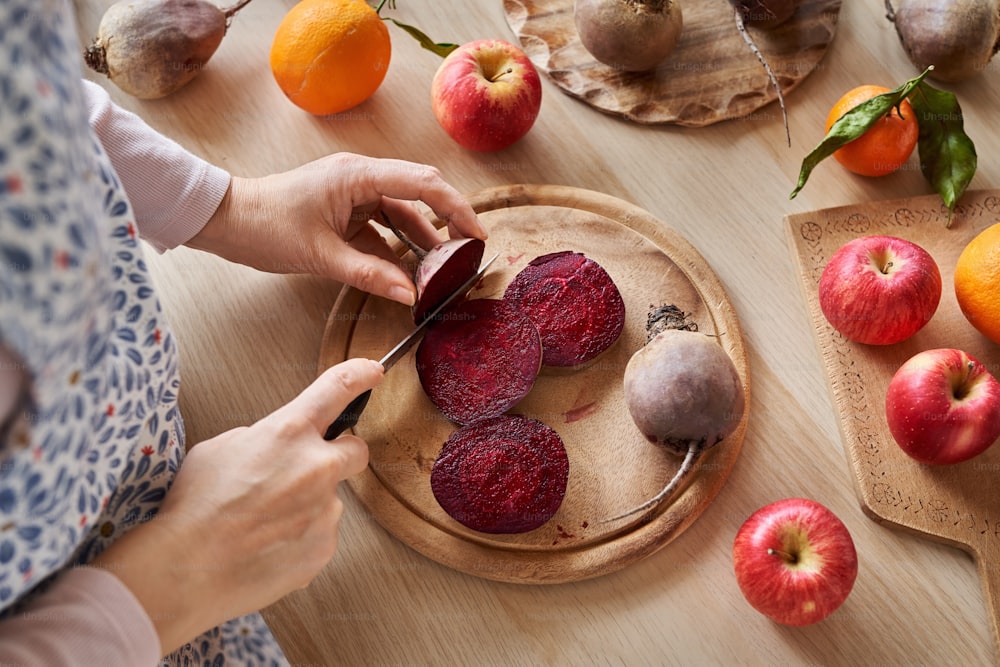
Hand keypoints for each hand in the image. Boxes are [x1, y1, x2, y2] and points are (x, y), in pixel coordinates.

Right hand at [90, 358, 381, 655]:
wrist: (186, 570)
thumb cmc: (195, 507)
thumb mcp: (219, 448)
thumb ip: (260, 437)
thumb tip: (275, 446)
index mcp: (288, 433)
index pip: (336, 389)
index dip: (359, 375)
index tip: (372, 372)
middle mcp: (316, 467)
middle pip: (355, 450)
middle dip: (338, 455)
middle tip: (306, 470)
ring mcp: (325, 510)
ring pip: (328, 500)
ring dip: (306, 505)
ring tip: (262, 523)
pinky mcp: (323, 548)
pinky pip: (319, 535)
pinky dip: (299, 539)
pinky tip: (267, 547)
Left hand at [187, 153, 487, 305]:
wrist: (224, 221)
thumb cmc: (264, 225)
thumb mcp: (320, 255)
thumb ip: (369, 274)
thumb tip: (410, 294)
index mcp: (357, 175)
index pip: (422, 184)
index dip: (456, 208)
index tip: (477, 235)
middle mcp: (361, 178)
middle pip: (419, 197)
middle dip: (447, 225)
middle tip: (470, 254)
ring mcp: (354, 195)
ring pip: (402, 217)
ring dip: (422, 244)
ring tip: (443, 272)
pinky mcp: (345, 213)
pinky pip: (382, 230)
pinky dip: (397, 252)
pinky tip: (409, 275)